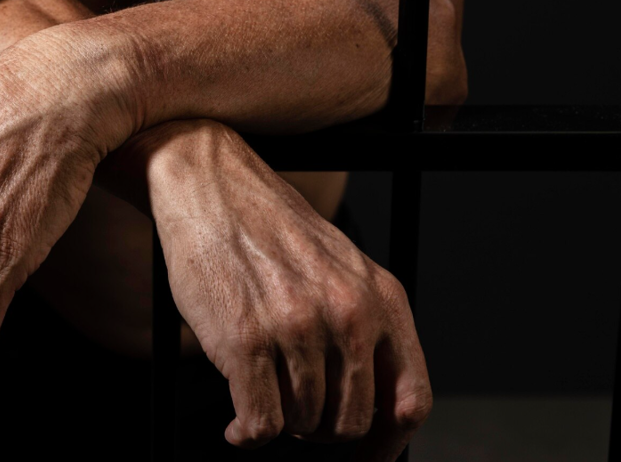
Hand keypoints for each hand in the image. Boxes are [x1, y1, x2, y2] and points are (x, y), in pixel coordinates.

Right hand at [144, 120, 430, 458]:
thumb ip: (364, 327)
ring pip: (301, 425)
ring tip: (260, 394)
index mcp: (380, 297)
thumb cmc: (268, 227)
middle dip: (319, 428)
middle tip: (293, 409)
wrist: (211, 185)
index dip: (388, 444)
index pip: (409, 400)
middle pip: (350, 423)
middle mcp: (347, 313)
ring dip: (278, 421)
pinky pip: (260, 424)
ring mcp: (297, 327)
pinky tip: (237, 421)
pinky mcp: (246, 340)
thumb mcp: (340, 268)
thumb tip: (370, 404)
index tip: (368, 457)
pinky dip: (247, 434)